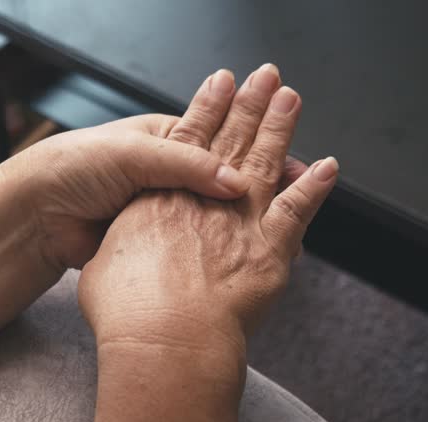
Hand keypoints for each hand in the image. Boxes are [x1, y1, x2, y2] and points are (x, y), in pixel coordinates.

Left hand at [0, 106, 295, 270]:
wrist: (36, 216)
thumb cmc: (74, 167)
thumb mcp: (134, 154)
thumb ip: (186, 164)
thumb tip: (235, 180)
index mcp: (163, 138)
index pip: (220, 137)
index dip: (253, 144)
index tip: (288, 158)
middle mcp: (165, 170)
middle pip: (221, 174)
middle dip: (256, 177)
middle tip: (293, 185)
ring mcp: (160, 205)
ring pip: (210, 210)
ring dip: (240, 215)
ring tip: (275, 223)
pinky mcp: (151, 236)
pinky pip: (191, 238)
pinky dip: (215, 243)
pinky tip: (238, 249)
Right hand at [78, 65, 337, 421]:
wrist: (159, 336)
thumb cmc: (124, 307)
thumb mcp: (102, 269)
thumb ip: (114, 252)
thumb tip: (111, 256)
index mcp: (159, 194)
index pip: (188, 138)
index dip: (206, 106)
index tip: (222, 83)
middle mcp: (200, 196)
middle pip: (230, 137)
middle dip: (250, 104)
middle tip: (266, 78)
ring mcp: (237, 218)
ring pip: (264, 160)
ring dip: (280, 128)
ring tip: (291, 100)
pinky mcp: (269, 247)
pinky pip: (297, 208)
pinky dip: (313, 187)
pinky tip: (326, 168)